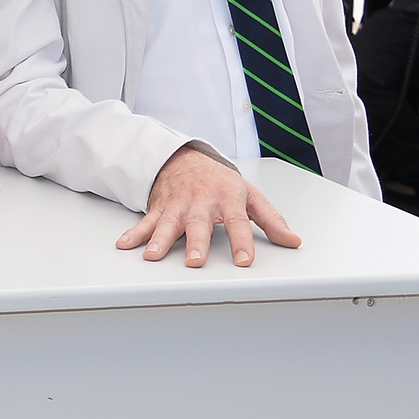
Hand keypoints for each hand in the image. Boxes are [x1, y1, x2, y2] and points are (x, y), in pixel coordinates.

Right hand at [119, 146, 299, 267]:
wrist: (184, 157)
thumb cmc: (219, 179)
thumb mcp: (250, 195)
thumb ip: (271, 220)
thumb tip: (292, 241)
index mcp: (227, 198)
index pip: (237, 222)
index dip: (241, 242)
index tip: (244, 261)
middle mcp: (201, 201)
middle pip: (199, 224)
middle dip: (196, 242)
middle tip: (195, 261)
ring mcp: (178, 204)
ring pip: (169, 224)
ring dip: (160, 240)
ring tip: (153, 256)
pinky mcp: (160, 207)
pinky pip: (146, 221)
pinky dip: (134, 233)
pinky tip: (125, 244)